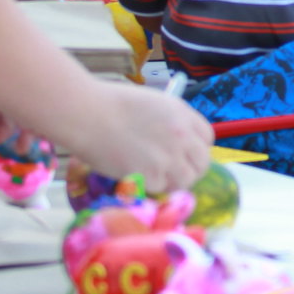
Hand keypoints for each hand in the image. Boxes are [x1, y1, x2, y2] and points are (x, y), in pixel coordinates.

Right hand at [65, 81, 213, 190]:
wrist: (87, 114)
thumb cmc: (110, 104)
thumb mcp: (152, 104)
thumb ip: (169, 122)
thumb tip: (174, 141)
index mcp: (183, 114)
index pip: (206, 139)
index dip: (194, 148)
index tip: (182, 154)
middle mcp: (183, 136)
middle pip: (202, 163)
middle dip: (189, 169)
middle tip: (169, 173)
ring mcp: (170, 157)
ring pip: (186, 180)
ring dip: (172, 182)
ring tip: (152, 177)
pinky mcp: (152, 175)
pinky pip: (160, 188)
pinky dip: (149, 186)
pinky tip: (134, 175)